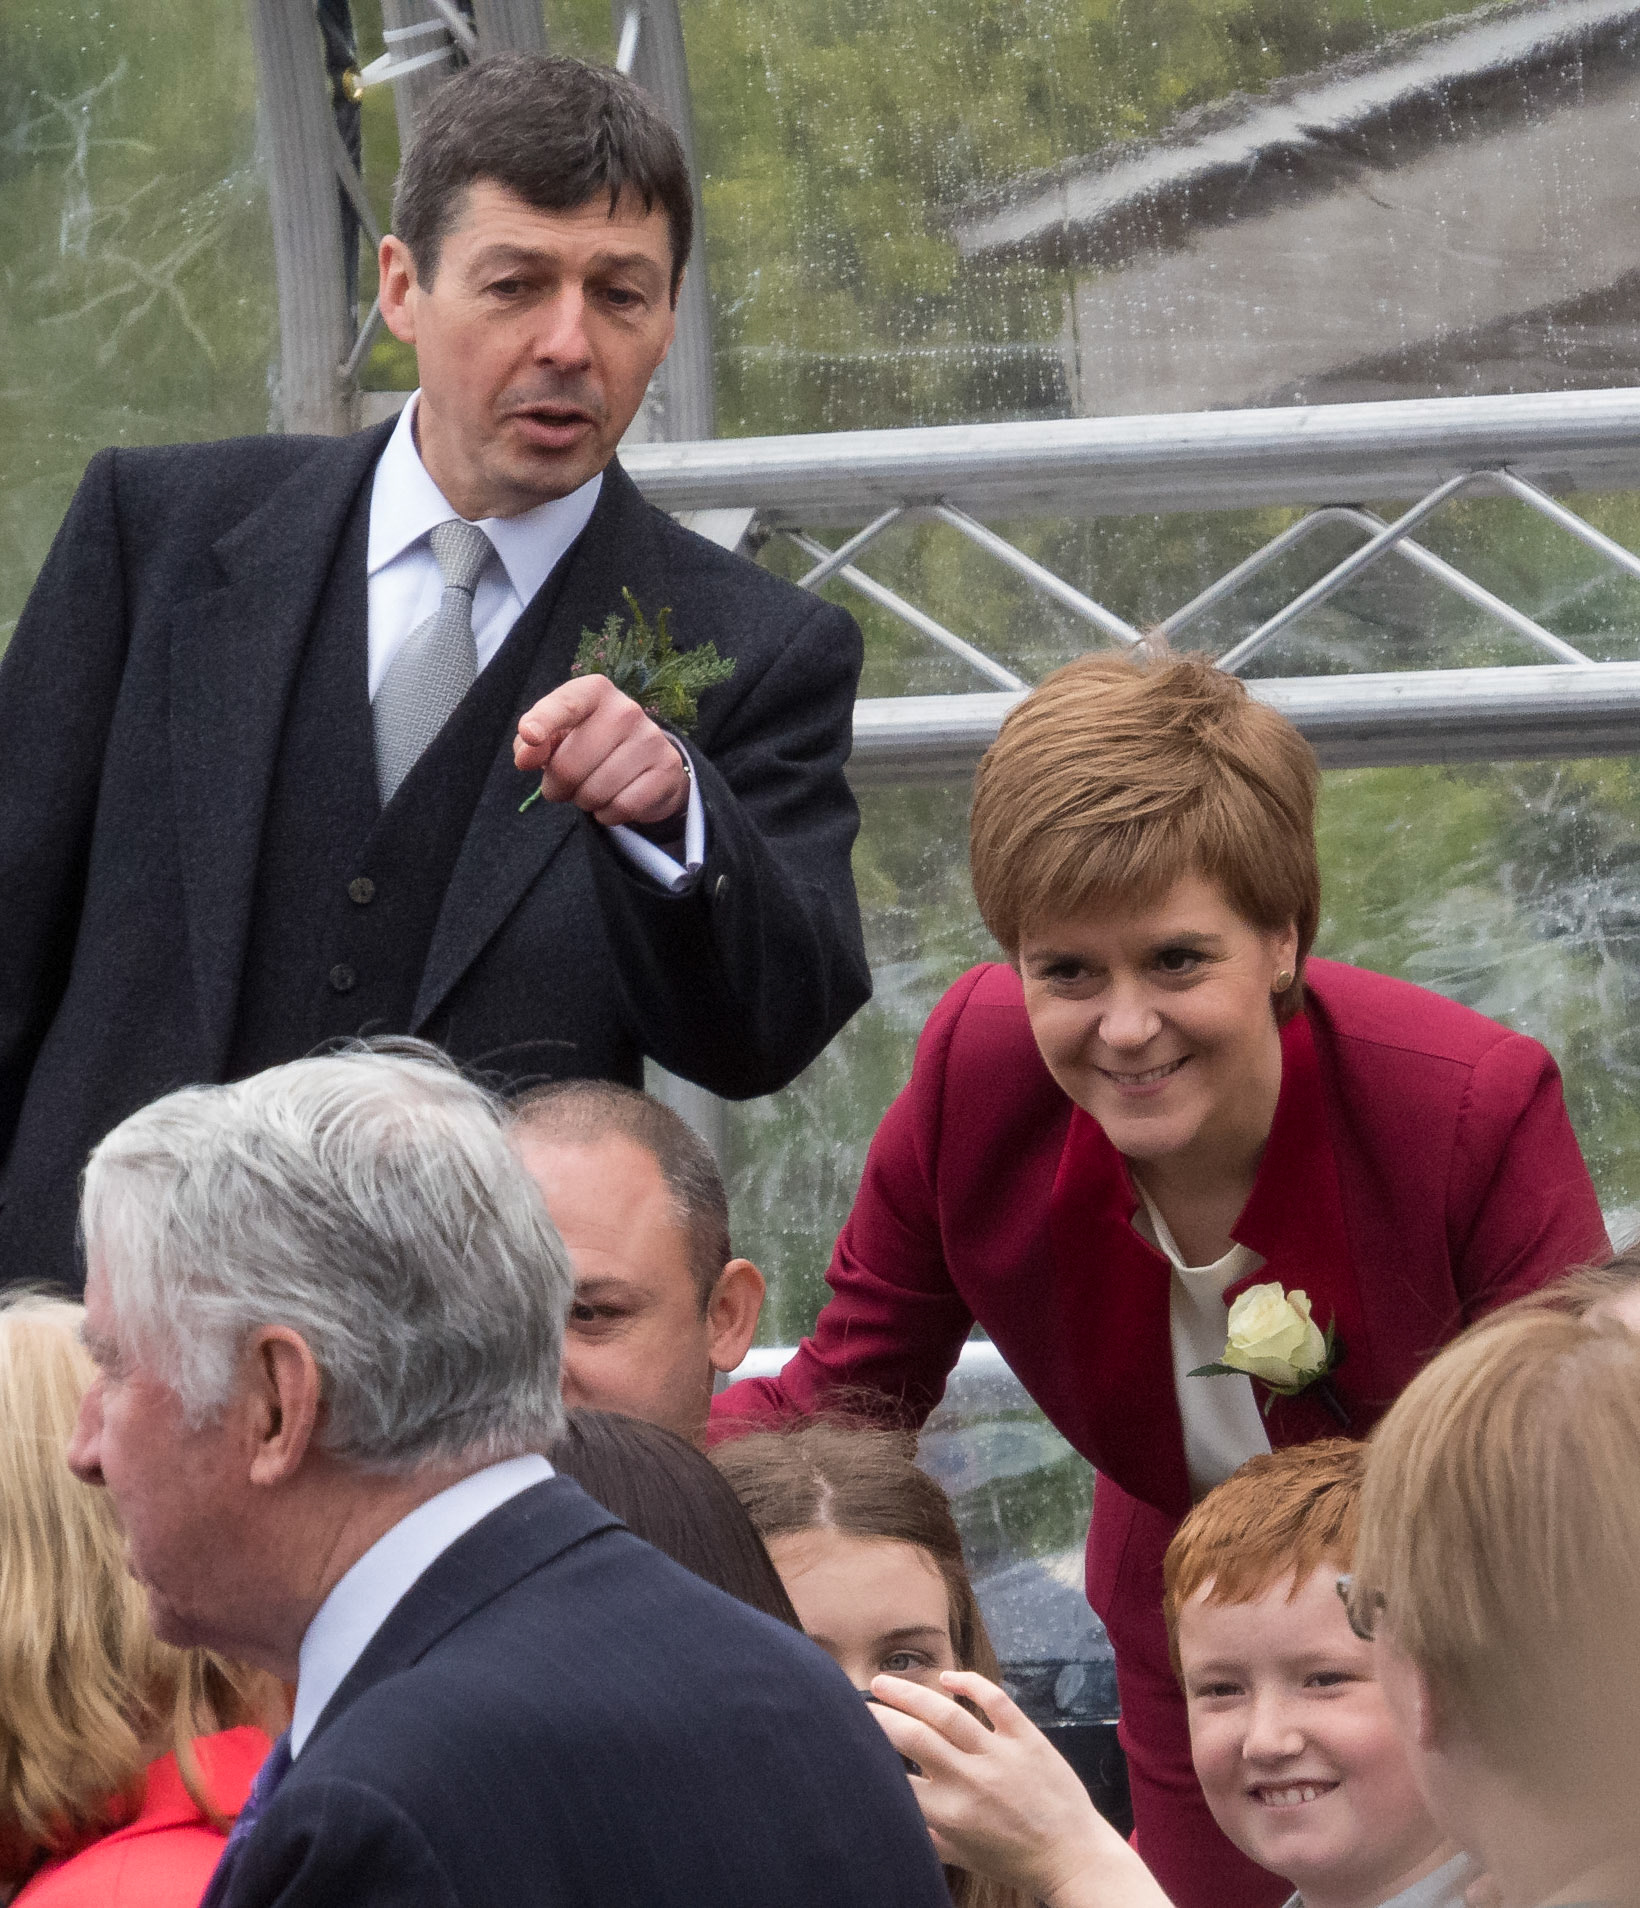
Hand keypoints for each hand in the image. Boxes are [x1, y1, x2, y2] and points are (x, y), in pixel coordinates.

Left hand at [513, 675, 690, 826]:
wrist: (646, 763)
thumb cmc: (588, 745)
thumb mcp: (556, 737)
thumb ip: (531, 744)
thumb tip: (525, 757)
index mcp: (594, 691)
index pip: (566, 704)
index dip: (544, 721)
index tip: (530, 736)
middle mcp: (626, 709)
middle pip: (570, 766)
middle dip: (558, 787)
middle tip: (565, 786)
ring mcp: (650, 738)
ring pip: (595, 792)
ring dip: (584, 802)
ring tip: (591, 790)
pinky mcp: (666, 768)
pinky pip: (622, 807)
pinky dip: (608, 814)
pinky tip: (612, 801)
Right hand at [869, 1671, 1170, 1907]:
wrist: (1072, 1856)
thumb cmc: (1012, 1859)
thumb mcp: (960, 1856)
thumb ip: (922, 1833)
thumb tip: (889, 1811)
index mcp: (949, 1814)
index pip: (897, 1777)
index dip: (870, 1755)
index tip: (851, 1740)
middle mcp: (970, 1780)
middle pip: (914, 1736)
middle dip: (880, 1717)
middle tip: (859, 1705)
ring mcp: (1000, 1755)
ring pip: (947, 1713)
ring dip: (909, 1694)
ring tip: (882, 1682)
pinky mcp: (1027, 1738)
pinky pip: (995, 1700)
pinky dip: (969, 1683)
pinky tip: (946, 1678)